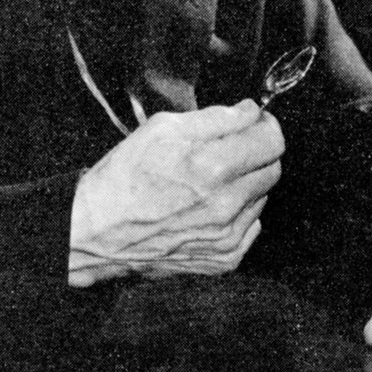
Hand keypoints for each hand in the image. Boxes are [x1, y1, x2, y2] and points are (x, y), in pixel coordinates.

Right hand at [68, 99, 282, 287]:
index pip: (273, 140)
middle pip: (274, 168)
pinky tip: (206, 209)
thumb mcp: (162, 129)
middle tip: (228, 150)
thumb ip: (216, 117)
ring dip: (245, 185)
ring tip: (208, 183)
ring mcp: (228, 236)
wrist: (98, 234)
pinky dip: (237, 214)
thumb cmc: (125, 177)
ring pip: (263, 197)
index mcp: (212, 167)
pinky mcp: (225, 258)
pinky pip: (251, 226)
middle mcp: (226, 205)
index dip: (264, 125)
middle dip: (256, 153)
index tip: (253, 123)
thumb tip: (251, 112)